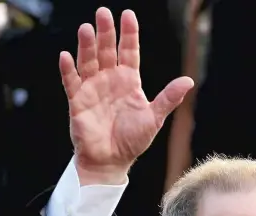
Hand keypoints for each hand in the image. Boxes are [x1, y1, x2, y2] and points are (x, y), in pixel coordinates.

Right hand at [59, 8, 193, 184]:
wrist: (111, 162)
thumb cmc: (132, 142)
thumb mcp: (153, 118)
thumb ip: (168, 99)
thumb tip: (188, 81)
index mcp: (129, 82)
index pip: (129, 52)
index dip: (129, 34)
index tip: (128, 16)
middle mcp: (109, 81)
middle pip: (107, 51)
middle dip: (105, 32)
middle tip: (103, 13)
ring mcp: (92, 89)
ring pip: (88, 61)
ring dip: (87, 46)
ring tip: (86, 29)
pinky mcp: (78, 101)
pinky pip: (71, 82)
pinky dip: (68, 69)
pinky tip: (66, 56)